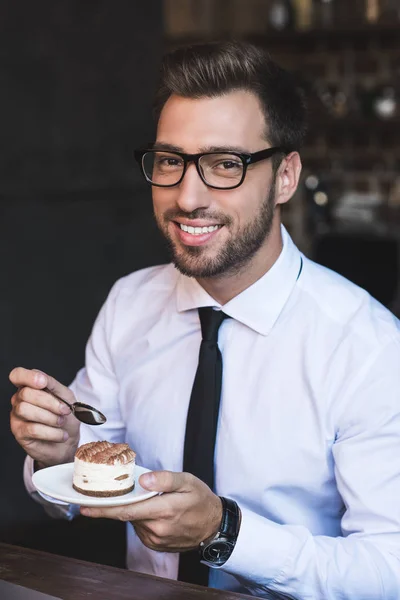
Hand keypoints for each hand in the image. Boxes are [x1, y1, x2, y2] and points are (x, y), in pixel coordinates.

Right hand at [9, 367, 79, 467]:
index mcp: (31, 386)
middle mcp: (19, 399)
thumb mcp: (66, 396)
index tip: (43, 383)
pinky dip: (52, 432)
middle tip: (65, 411)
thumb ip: (53, 385)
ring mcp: (17, 416)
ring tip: (61, 423)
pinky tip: (61, 435)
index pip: (18, 375)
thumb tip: (42, 378)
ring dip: (50, 418)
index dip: (27, 377)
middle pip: (26, 393)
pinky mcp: (19, 432)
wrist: (69, 439)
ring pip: (25, 410)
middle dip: (50, 403)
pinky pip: (32, 429)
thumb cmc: (66, 416)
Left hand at [80, 471, 222, 552]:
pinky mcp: (156, 544)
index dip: (104, 509)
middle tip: (102, 494)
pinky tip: (151, 509)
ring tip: (143, 498)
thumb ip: (164, 479)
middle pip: (127, 515)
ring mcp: (156, 539)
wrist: (213, 526)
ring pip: (133, 521)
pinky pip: (140, 528)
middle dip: (115, 504)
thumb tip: (143, 480)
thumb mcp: (187, 481)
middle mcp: (157, 529)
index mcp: (164, 510)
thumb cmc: (200, 499)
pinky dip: (140, 517)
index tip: (85, 507)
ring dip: (131, 509)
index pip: (127, 510)